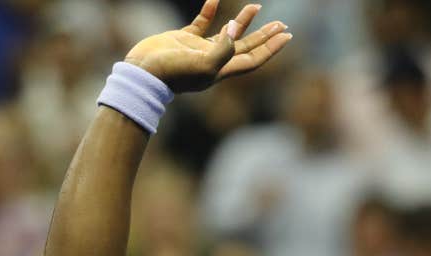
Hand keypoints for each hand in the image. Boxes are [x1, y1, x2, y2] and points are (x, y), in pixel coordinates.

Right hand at [125, 0, 291, 93]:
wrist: (144, 73)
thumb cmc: (172, 73)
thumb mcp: (203, 64)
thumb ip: (223, 48)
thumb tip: (236, 29)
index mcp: (221, 71)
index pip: (253, 59)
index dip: (271, 48)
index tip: (287, 35)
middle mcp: (214, 61)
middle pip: (246, 48)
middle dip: (265, 36)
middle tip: (282, 24)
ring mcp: (200, 50)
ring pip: (227, 34)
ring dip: (243, 21)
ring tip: (257, 6)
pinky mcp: (184, 39)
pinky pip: (202, 23)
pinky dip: (210, 11)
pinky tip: (215, 0)